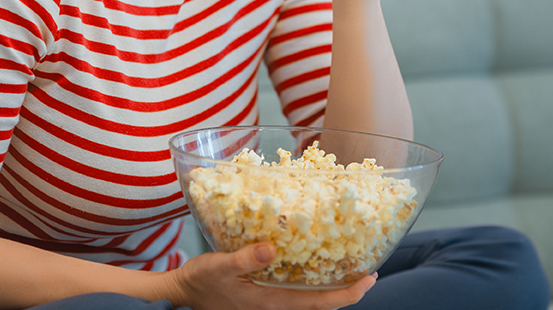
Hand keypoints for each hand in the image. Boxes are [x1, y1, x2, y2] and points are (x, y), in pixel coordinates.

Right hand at [165, 242, 376, 309]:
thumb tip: (272, 248)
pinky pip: (299, 292)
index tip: (369, 279)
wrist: (182, 293)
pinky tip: (319, 264)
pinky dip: (315, 281)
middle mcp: (277, 306)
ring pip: (312, 299)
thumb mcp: (219, 265)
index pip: (320, 303)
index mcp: (271, 302)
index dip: (348, 294)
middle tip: (370, 270)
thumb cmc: (201, 280)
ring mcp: (272, 303)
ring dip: (333, 286)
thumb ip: (245, 257)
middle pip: (322, 304)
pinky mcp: (266, 295)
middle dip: (348, 290)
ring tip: (351, 266)